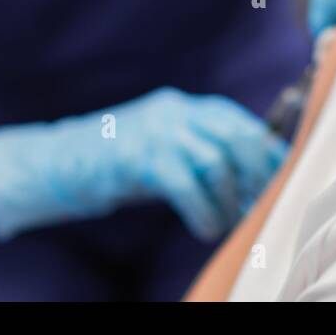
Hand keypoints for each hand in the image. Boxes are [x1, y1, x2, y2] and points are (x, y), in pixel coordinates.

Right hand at [0, 87, 287, 240]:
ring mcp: (155, 132)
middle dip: (256, 174)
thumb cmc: (113, 164)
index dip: (265, 151)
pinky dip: (204, 211)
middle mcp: (173, 111)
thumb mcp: (160, 147)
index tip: (280, 179)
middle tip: (260, 205)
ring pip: (215, 160)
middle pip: (235, 134)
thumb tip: (249, 176)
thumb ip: (197, 150)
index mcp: (181, 106)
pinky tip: (206, 228)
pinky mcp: (138, 158)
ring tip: (229, 221)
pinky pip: (186, 184)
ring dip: (230, 198)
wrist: (56, 163)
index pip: (238, 120)